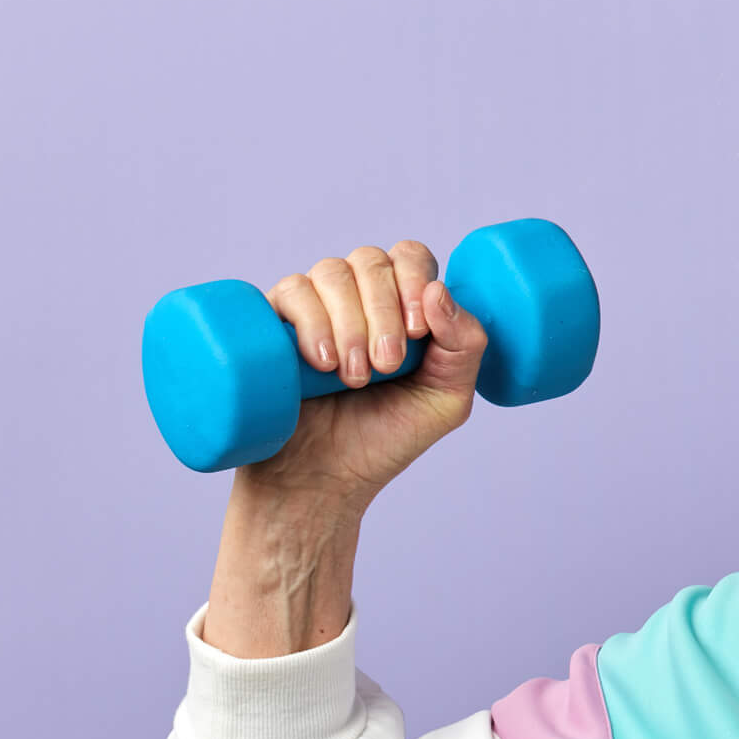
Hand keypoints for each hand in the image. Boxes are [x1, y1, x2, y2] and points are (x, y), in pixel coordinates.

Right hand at [239, 241, 488, 509]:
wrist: (323, 480)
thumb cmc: (386, 438)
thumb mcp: (446, 399)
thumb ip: (464, 347)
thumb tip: (439, 290)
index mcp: (402, 305)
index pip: (410, 257)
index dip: (415, 281)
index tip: (417, 332)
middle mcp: (357, 297)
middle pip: (372, 261)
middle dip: (383, 312)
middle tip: (386, 366)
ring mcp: (314, 306)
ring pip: (331, 272)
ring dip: (349, 323)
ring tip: (353, 377)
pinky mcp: (273, 323)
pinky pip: (291, 291)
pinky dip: (310, 320)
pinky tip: (321, 361)